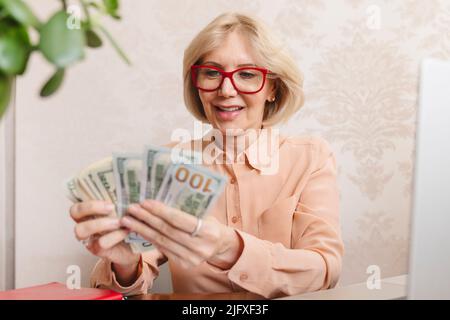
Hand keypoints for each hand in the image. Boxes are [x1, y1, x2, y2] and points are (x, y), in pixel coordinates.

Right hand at [69, 200, 139, 268]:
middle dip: (92, 208)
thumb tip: (127, 192)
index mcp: (89, 213)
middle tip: (112, 208)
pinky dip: (115, 236)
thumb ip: (121, 201)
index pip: (77, 205)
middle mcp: (84, 224)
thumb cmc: (128, 223)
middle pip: (75, 213)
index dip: (89, 203)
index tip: (109, 203)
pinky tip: (126, 231)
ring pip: (82, 230)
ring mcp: (88, 238)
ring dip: (102, 223)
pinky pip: (101, 243)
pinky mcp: (97, 249)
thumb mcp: (125, 210)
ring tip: (120, 222)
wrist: (137, 243)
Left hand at [120, 200, 242, 269]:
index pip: (180, 220)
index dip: (161, 211)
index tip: (145, 202)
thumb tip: (161, 197)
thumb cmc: (210, 224)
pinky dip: (150, 239)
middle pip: (167, 231)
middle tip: (132, 209)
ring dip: (143, 229)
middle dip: (147, 219)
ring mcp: (192, 259)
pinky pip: (163, 249)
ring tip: (129, 220)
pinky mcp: (184, 265)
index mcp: (208, 231)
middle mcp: (201, 247)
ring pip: (162, 241)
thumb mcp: (205, 214)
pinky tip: (139, 230)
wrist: (220, 245)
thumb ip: (187, 210)